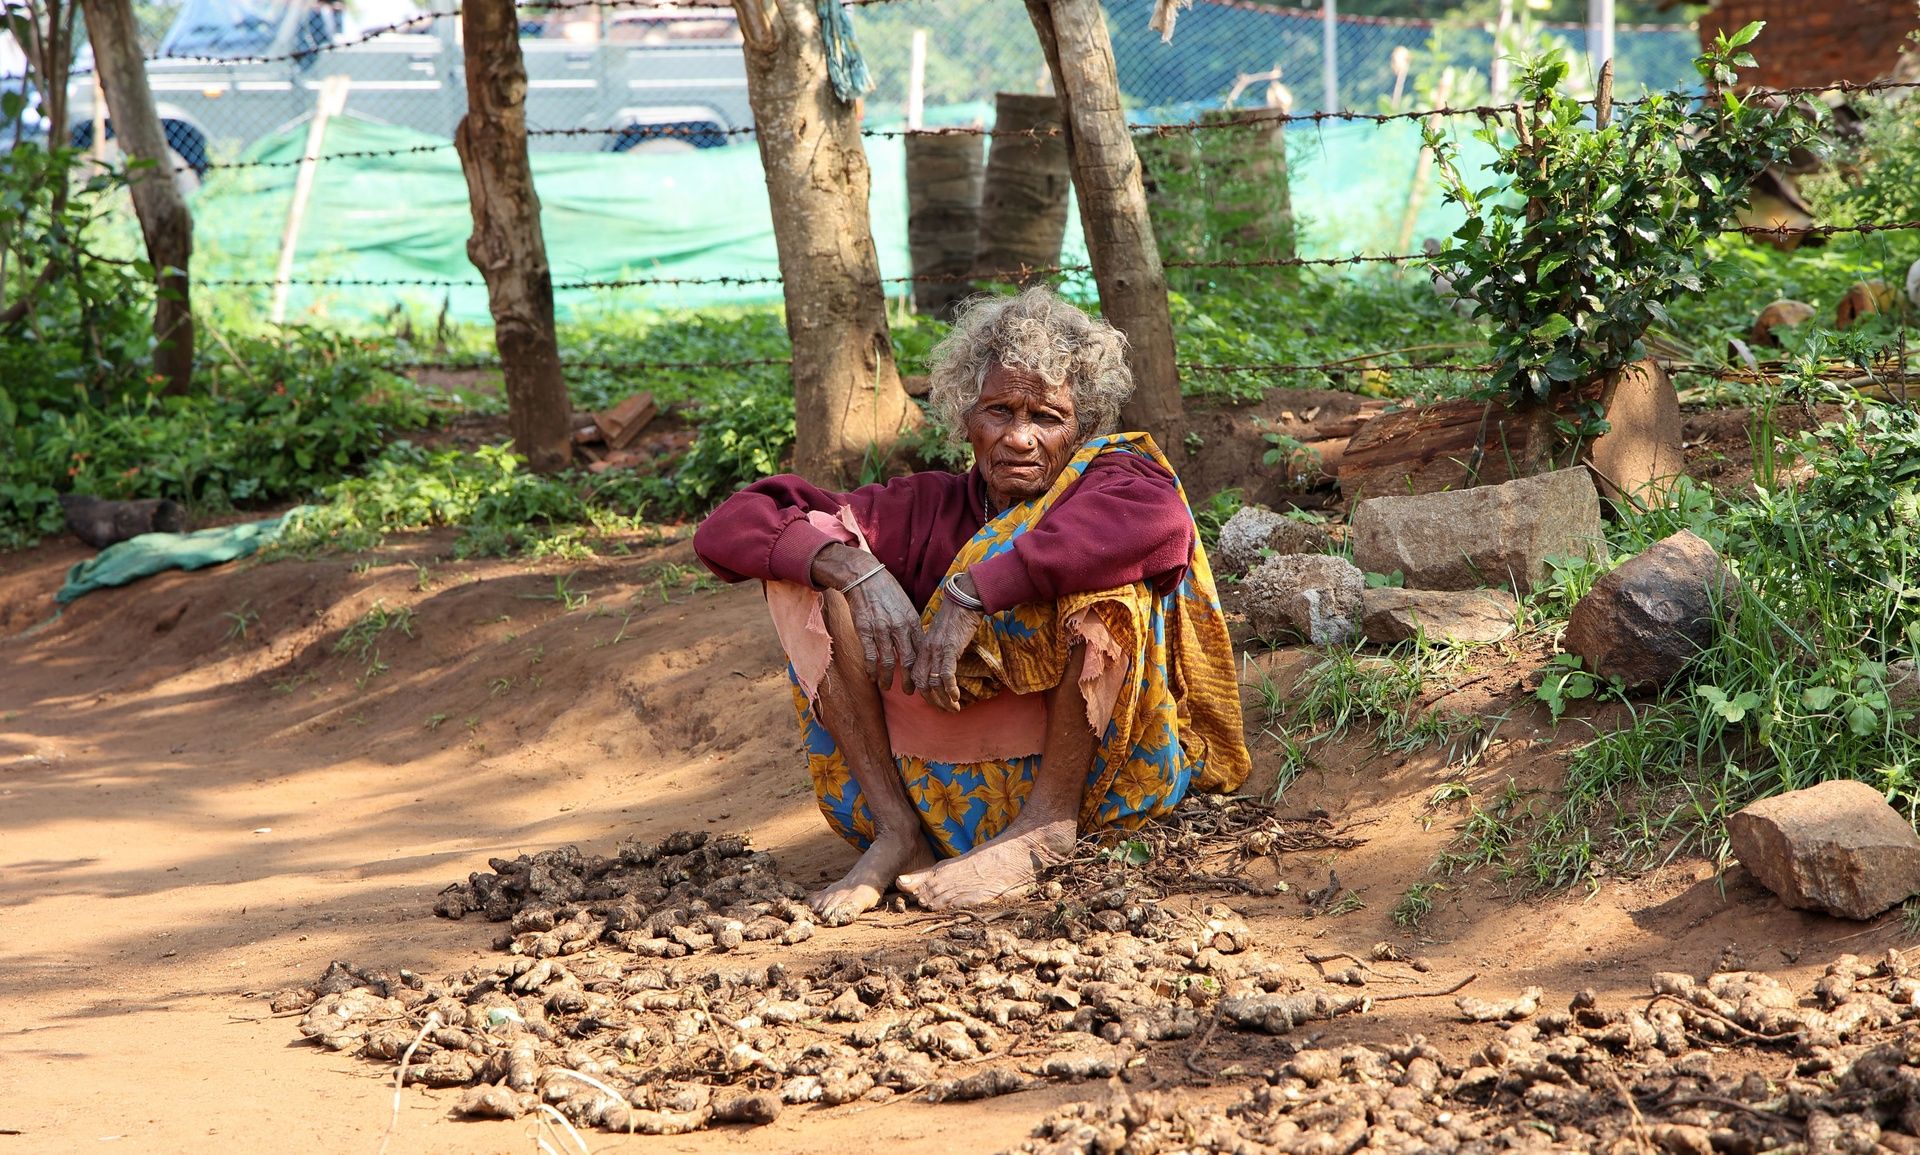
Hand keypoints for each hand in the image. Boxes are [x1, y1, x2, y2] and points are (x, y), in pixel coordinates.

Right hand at [812, 543, 919, 690]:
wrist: (864, 577)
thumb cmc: (886, 591)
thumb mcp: (905, 606)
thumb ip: (911, 625)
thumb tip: (918, 644)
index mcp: (911, 621)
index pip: (921, 650)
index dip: (924, 668)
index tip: (925, 680)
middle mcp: (899, 627)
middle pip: (909, 660)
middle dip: (910, 680)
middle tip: (911, 692)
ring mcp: (881, 630)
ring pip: (888, 662)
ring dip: (888, 678)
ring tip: (887, 687)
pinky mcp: (864, 631)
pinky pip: (870, 656)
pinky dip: (871, 669)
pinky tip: (872, 676)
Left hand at [914, 595, 983, 711]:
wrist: (963, 601)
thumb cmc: (956, 616)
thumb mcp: (941, 634)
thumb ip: (937, 649)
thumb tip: (942, 662)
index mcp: (923, 648)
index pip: (917, 676)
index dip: (923, 692)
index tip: (934, 701)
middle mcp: (927, 651)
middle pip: (923, 683)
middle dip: (933, 701)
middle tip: (945, 710)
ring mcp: (937, 651)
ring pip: (934, 683)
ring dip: (943, 700)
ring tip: (953, 709)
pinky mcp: (949, 649)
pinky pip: (946, 674)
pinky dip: (950, 688)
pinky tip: (956, 697)